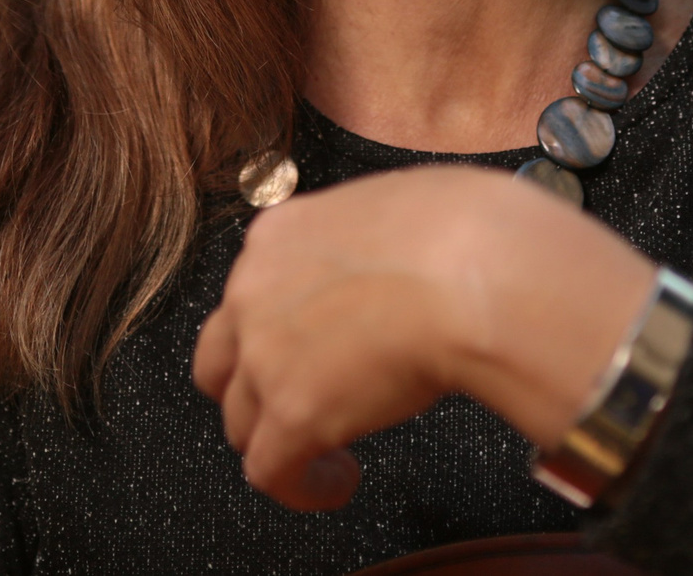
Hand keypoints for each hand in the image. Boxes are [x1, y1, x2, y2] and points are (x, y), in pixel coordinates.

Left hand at [192, 165, 654, 510]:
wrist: (470, 270)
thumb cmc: (462, 232)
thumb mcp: (395, 208)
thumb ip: (368, 242)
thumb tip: (393, 268)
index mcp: (279, 236)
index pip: (251, 292)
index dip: (279, 329)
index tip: (311, 347)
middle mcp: (254, 292)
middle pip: (221, 361)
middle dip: (254, 389)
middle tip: (300, 402)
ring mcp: (264, 355)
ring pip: (240, 421)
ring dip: (277, 440)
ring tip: (327, 452)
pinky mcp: (290, 413)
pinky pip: (269, 471)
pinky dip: (300, 485)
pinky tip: (337, 481)